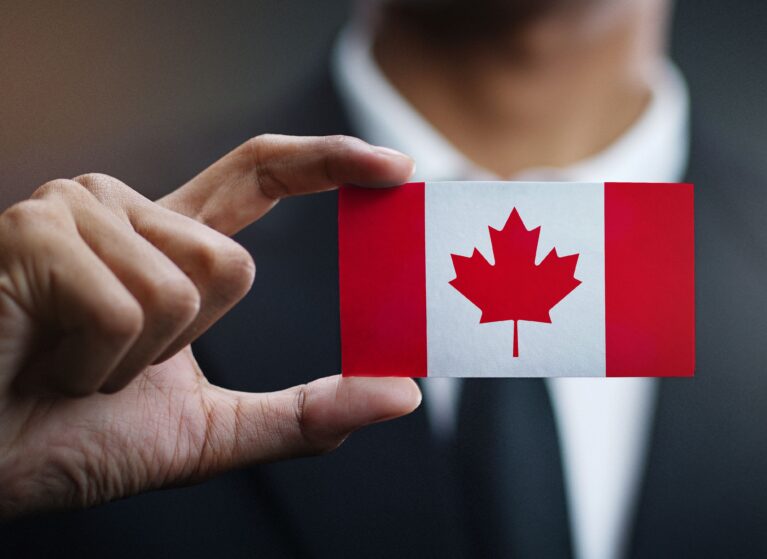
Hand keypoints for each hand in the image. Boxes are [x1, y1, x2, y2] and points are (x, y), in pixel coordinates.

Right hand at [0, 135, 420, 518]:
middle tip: (108, 367)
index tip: (396, 169)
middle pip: (234, 263)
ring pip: (186, 286)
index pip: (260, 174)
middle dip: (184, 346)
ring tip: (68, 364)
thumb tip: (401, 395)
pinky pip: (129, 307)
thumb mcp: (209, 432)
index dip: (329, 162)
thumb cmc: (69, 439)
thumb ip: (304, 414)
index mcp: (164, 243)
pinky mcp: (34, 232)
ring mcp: (73, 212)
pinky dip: (97, 365)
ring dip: (135, 360)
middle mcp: (121, 210)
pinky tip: (43, 361)